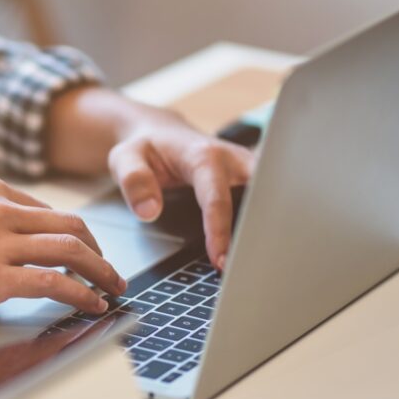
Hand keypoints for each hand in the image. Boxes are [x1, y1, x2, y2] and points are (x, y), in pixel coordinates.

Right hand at [0, 176, 125, 315]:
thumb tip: (1, 245)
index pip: (48, 211)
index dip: (75, 233)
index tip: (84, 251)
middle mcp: (0, 210)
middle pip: (72, 224)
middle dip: (98, 250)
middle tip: (108, 270)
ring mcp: (0, 242)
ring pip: (72, 249)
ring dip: (100, 271)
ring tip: (111, 288)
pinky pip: (55, 283)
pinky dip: (82, 293)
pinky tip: (91, 303)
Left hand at [48, 87, 254, 269]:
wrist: (160, 133)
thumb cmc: (145, 147)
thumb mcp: (125, 157)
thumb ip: (134, 181)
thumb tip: (149, 212)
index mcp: (204, 156)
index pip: (216, 198)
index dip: (219, 230)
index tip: (219, 260)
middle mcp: (234, 160)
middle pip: (261, 195)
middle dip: (262, 227)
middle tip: (253, 265)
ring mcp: (248, 169)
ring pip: (273, 198)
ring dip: (269, 228)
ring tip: (259, 264)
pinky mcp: (254, 179)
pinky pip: (268, 202)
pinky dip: (267, 224)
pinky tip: (260, 251)